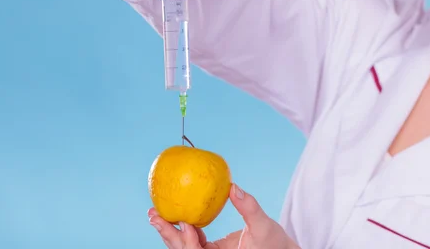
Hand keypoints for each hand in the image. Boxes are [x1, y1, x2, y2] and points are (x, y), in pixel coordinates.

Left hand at [148, 183, 300, 248]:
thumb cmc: (276, 243)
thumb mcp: (264, 226)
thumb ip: (249, 207)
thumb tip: (233, 187)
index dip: (186, 243)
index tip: (183, 223)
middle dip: (168, 234)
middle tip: (154, 215)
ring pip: (185, 246)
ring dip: (171, 231)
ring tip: (156, 214)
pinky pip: (194, 240)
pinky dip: (185, 228)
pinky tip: (180, 213)